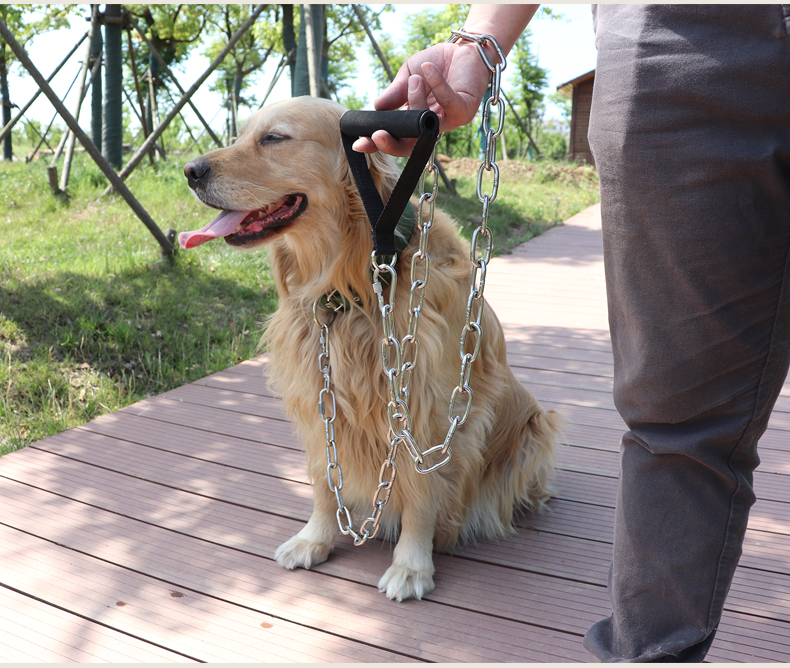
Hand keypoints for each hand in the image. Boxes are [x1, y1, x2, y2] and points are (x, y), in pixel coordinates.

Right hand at [352, 41, 489, 156]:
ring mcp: (450, 121)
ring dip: (416, 101)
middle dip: (393, 143)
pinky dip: (437, 85)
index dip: (378, 145)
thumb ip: (395, 92)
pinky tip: (428, 70)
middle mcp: (432, 126)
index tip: (359, 144)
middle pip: (411, 146)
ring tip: (415, 79)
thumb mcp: (408, 74)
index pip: (396, 140)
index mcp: (416, 121)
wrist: (464, 50)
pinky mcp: (465, 110)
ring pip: (426, 123)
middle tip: (378, 134)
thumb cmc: (436, 65)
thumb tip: (377, 107)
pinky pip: (448, 102)